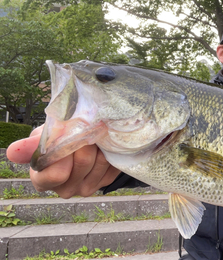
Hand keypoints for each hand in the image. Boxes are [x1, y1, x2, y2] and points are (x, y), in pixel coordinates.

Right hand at [6, 126, 120, 198]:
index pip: (56, 174)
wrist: (81, 141)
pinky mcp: (105, 182)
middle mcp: (64, 189)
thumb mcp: (42, 138)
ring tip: (92, 136)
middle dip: (85, 141)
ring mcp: (86, 188)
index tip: (67, 136)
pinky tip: (102, 146)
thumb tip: (12, 152)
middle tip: (85, 129)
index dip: (65, 153)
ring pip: (101, 160)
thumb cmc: (56, 140)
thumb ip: (31, 145)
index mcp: (43, 180)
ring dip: (99, 144)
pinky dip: (109, 149)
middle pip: (83, 162)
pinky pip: (113, 162)